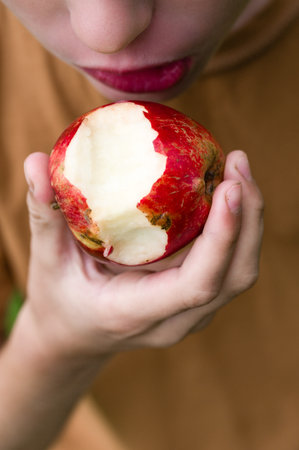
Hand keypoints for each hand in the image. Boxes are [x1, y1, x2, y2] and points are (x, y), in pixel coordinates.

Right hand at [23, 149, 262, 359]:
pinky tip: (225, 193)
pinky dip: (238, 228)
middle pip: (234, 275)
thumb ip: (42, 214)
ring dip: (249, 220)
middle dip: (248, 217)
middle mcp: (174, 320)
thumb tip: (34, 161)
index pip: (197, 284)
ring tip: (237, 170)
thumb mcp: (45, 261)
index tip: (227, 187)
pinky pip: (229, 266)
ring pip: (239, 272)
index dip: (222, 237)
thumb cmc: (59, 300)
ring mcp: (189, 314)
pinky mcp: (194, 302)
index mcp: (137, 312)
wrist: (73, 338)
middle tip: (236, 162)